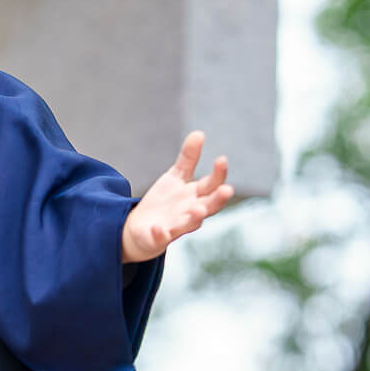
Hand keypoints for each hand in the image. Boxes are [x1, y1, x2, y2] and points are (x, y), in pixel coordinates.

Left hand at [120, 130, 231, 262]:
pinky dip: (161, 233)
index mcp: (196, 195)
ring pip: (192, 223)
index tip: (221, 159)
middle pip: (210, 205)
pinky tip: (158, 229)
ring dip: (196, 216)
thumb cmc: (165, 202)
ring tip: (198, 210)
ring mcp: (177, 225)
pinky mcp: (160, 237)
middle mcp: (192, 211)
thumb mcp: (176, 177)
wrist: (142, 230)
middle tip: (227, 189)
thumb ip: (188, 158)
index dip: (218, 173)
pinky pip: (162, 237)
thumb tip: (199, 133)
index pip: (212, 184)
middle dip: (219, 198)